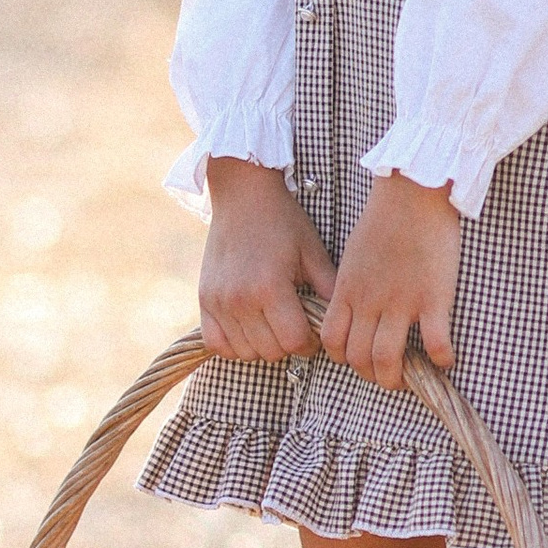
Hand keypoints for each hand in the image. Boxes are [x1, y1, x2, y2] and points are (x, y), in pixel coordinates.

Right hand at [198, 162, 334, 359]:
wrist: (243, 195)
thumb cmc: (283, 222)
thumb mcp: (313, 253)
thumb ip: (329, 290)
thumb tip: (343, 322)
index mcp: (271, 287)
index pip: (295, 342)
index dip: (311, 343)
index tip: (314, 330)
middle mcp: (241, 299)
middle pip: (271, 352)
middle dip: (289, 344)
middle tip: (295, 325)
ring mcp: (219, 301)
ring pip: (244, 352)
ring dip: (263, 345)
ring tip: (273, 324)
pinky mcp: (204, 299)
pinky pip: (216, 344)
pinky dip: (233, 345)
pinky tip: (248, 329)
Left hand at [323, 172, 462, 387]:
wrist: (414, 192)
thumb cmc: (385, 218)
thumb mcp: (354, 255)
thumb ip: (351, 285)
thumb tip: (351, 309)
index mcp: (348, 290)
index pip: (332, 341)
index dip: (343, 357)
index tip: (357, 358)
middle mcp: (370, 301)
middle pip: (359, 357)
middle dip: (371, 375)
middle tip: (385, 375)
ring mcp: (402, 302)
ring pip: (388, 359)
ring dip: (397, 377)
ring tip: (409, 378)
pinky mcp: (434, 297)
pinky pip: (436, 342)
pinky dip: (441, 358)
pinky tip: (445, 360)